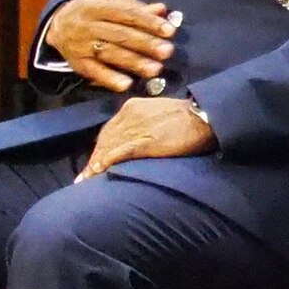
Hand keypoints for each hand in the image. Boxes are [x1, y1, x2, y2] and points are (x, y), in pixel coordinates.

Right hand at [45, 0, 175, 94]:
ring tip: (155, 69)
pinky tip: (127, 84)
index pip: (126, 14)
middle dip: (145, 44)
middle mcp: (88, 25)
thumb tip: (162, 9)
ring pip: (110, 54)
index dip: (148, 22)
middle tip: (167, 51)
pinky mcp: (77, 63)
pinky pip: (94, 72)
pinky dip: (110, 79)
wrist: (58, 24)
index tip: (169, 31)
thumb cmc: (94, 12)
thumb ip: (136, 7)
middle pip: (120, 35)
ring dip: (134, 62)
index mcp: (98, 7)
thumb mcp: (110, 2)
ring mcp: (81, 45)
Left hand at [75, 97, 216, 180]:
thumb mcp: (159, 112)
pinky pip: (120, 152)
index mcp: (132, 107)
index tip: (93, 162)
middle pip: (104, 139)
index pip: (109, 130)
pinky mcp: (144, 141)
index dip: (99, 148)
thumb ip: (144, 122)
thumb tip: (136, 137)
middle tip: (83, 177)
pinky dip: (107, 161)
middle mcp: (128, 115)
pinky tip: (99, 170)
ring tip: (85, 180)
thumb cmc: (187, 116)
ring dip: (95, 165)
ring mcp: (136, 128)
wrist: (205, 117)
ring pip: (108, 147)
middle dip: (93, 159)